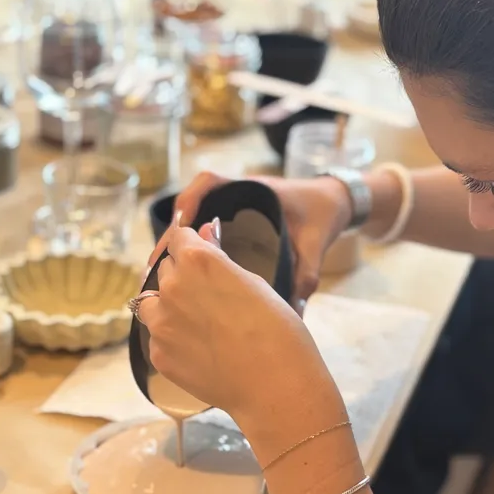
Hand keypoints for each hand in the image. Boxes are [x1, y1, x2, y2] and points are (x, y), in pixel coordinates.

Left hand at [138, 224, 345, 436]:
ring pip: (151, 302)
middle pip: (166, 269)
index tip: (204, 254)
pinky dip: (174, 338)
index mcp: (198, 261)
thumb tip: (204, 234)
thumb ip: (221, 260)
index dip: (193, 244)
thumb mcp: (255, 283)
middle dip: (183, 275)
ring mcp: (160, 324)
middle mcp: (171, 287)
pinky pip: (159, 337)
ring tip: (198, 323)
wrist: (274, 386)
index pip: (179, 237)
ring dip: (168, 305)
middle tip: (211, 295)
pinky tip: (200, 350)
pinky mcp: (159, 355)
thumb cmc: (278, 330)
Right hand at [147, 171, 353, 312]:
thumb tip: (297, 310)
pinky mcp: (235, 226)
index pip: (209, 183)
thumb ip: (307, 271)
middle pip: (191, 209)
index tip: (180, 228)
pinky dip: (192, 255)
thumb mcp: (315, 242)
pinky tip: (183, 282)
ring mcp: (232, 210)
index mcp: (251, 189)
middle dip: (171, 237)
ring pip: (194, 226)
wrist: (337, 203)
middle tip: (155, 269)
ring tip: (160, 281)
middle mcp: (236, 197)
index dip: (189, 202)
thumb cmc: (323, 213)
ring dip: (177, 249)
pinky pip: (205, 236)